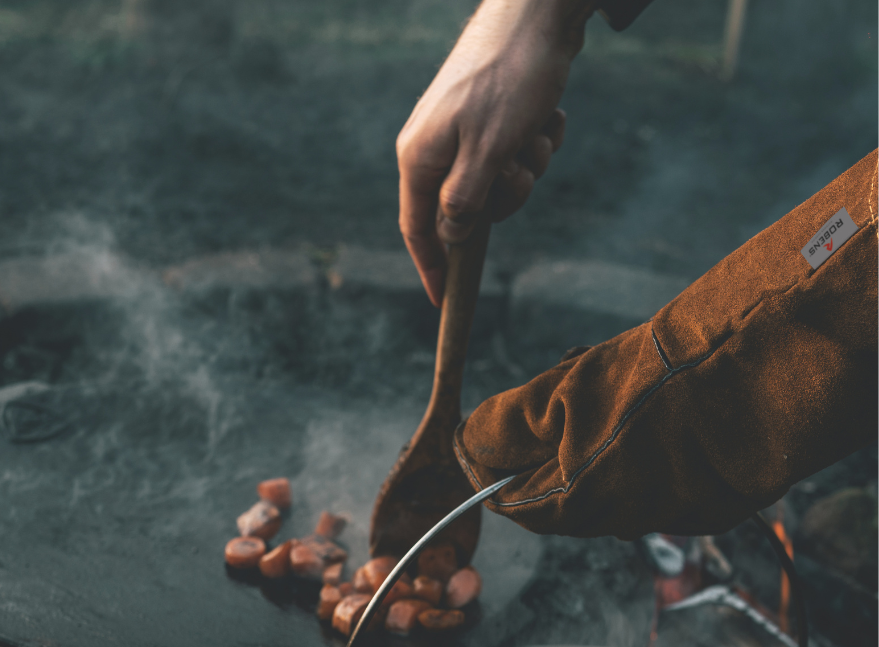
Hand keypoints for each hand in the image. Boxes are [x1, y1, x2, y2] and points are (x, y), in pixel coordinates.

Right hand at [397, 0, 592, 305]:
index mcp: (421, 157)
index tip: (443, 299)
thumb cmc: (510, 76)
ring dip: (529, 163)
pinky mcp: (492, 117)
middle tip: (520, 164)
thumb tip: (451, 236)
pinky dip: (537, 141)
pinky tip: (546, 113)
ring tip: (535, 127)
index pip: (418, 229)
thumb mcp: (488, 150)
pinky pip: (517, 153)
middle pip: (469, 209)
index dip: (432, 266)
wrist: (540, 9)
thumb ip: (465, 201)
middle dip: (506, 195)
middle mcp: (436, 146)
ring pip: (500, 181)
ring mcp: (464, 131)